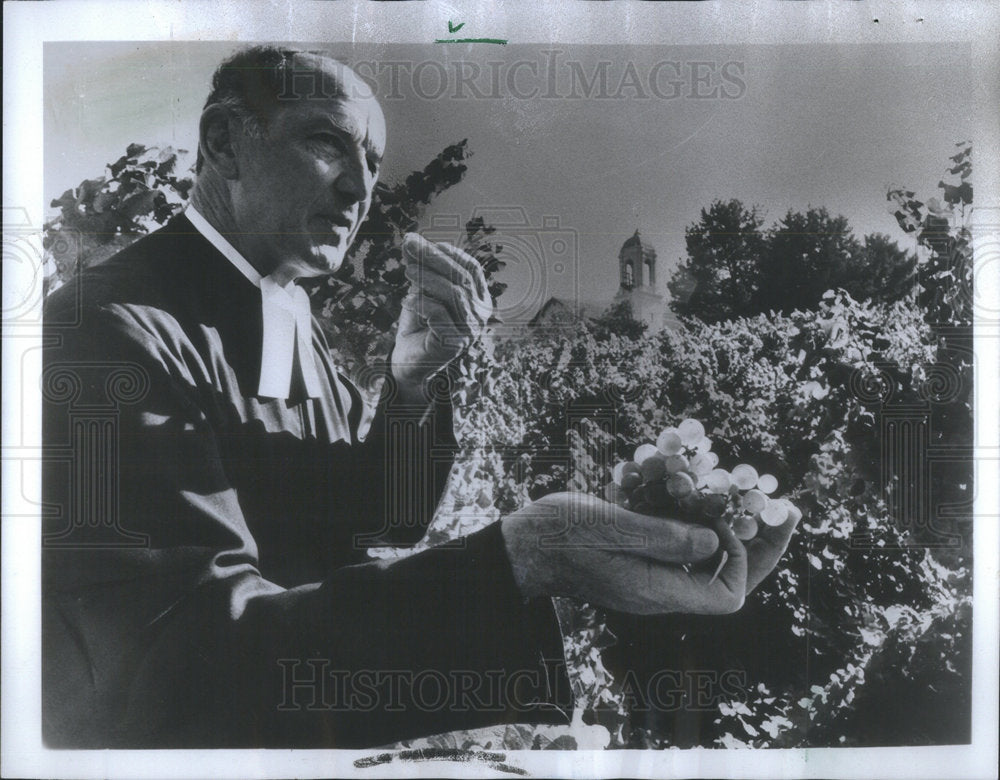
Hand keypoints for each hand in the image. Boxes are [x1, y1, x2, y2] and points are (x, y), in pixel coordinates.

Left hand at [392, 233, 491, 401]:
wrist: (409, 360)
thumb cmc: (419, 322)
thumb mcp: (421, 289)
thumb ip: (420, 267)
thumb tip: (410, 239)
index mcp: (479, 299)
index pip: (471, 269)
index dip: (451, 253)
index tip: (427, 243)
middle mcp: (481, 315)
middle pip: (461, 279)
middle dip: (434, 259)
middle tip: (410, 246)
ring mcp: (470, 331)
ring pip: (454, 295)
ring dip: (428, 279)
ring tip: (406, 272)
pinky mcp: (454, 344)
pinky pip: (440, 316)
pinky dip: (423, 304)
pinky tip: (408, 300)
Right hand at [501, 492, 798, 614]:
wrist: (523, 543)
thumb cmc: (562, 536)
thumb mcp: (614, 529)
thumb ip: (666, 537)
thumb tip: (713, 541)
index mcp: (657, 591)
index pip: (726, 596)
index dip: (741, 561)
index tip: (723, 525)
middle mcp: (661, 588)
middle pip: (727, 577)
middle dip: (757, 544)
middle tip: (784, 510)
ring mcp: (650, 573)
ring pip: (708, 558)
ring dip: (729, 526)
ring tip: (745, 492)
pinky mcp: (640, 555)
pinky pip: (682, 543)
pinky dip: (696, 518)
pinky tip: (698, 490)